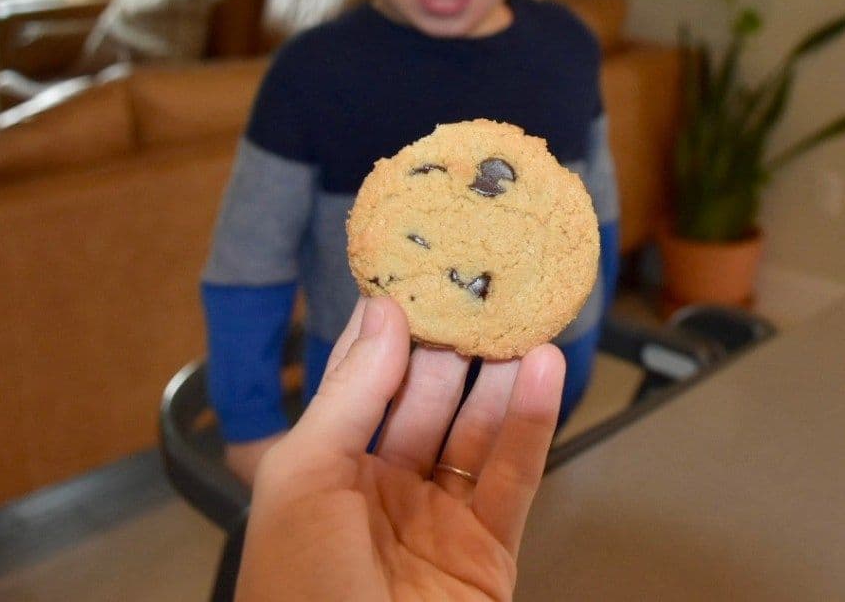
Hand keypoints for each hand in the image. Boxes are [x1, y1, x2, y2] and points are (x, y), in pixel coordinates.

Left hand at [235, 296, 564, 600]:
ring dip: (501, 376)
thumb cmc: (301, 598)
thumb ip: (349, 394)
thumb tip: (380, 312)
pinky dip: (532, 421)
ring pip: (477, 430)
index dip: (391, 330)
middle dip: (453, 345)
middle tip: (481, 287)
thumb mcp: (305, 481)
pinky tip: (543, 372)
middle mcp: (381, 489)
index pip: (364, 382)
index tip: (419, 275)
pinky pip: (513, 475)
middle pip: (427, 399)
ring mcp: (437, 519)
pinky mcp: (488, 551)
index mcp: (325, 471)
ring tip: (523, 318)